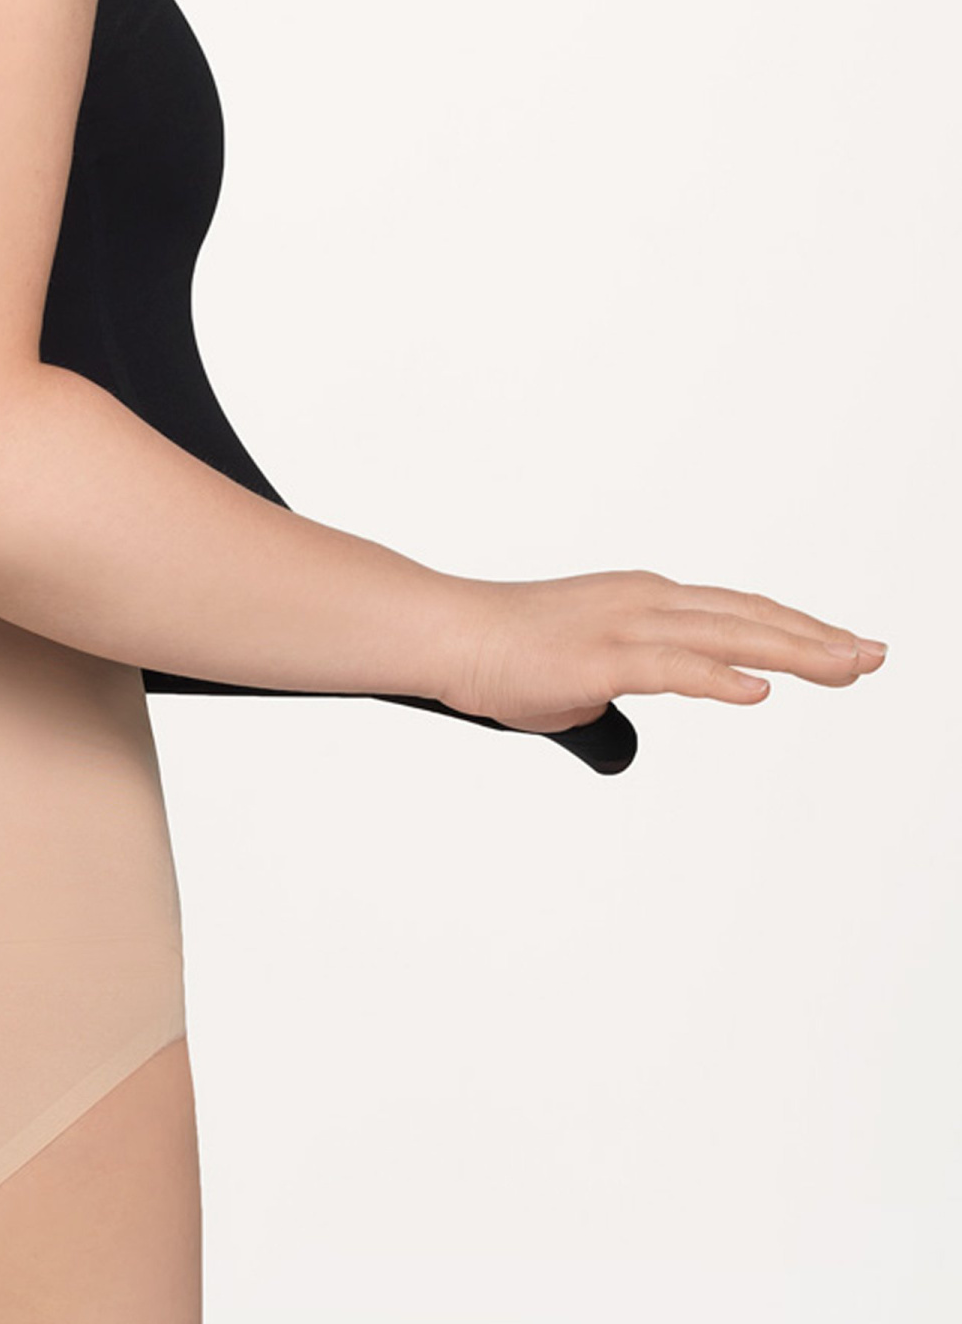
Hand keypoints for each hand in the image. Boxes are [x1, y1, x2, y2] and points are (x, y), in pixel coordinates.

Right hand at [443, 568, 885, 735]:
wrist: (448, 632)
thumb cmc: (503, 653)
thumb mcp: (581, 670)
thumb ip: (616, 691)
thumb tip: (623, 725)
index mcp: (645, 599)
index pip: (737, 610)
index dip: (796, 626)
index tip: (846, 645)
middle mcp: (646, 601)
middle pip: (749, 616)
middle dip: (818, 636)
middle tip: (875, 654)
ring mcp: (625, 626)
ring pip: (727, 636)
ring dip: (794, 651)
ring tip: (847, 666)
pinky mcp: (601, 657)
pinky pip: (673, 667)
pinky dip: (719, 677)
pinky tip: (758, 690)